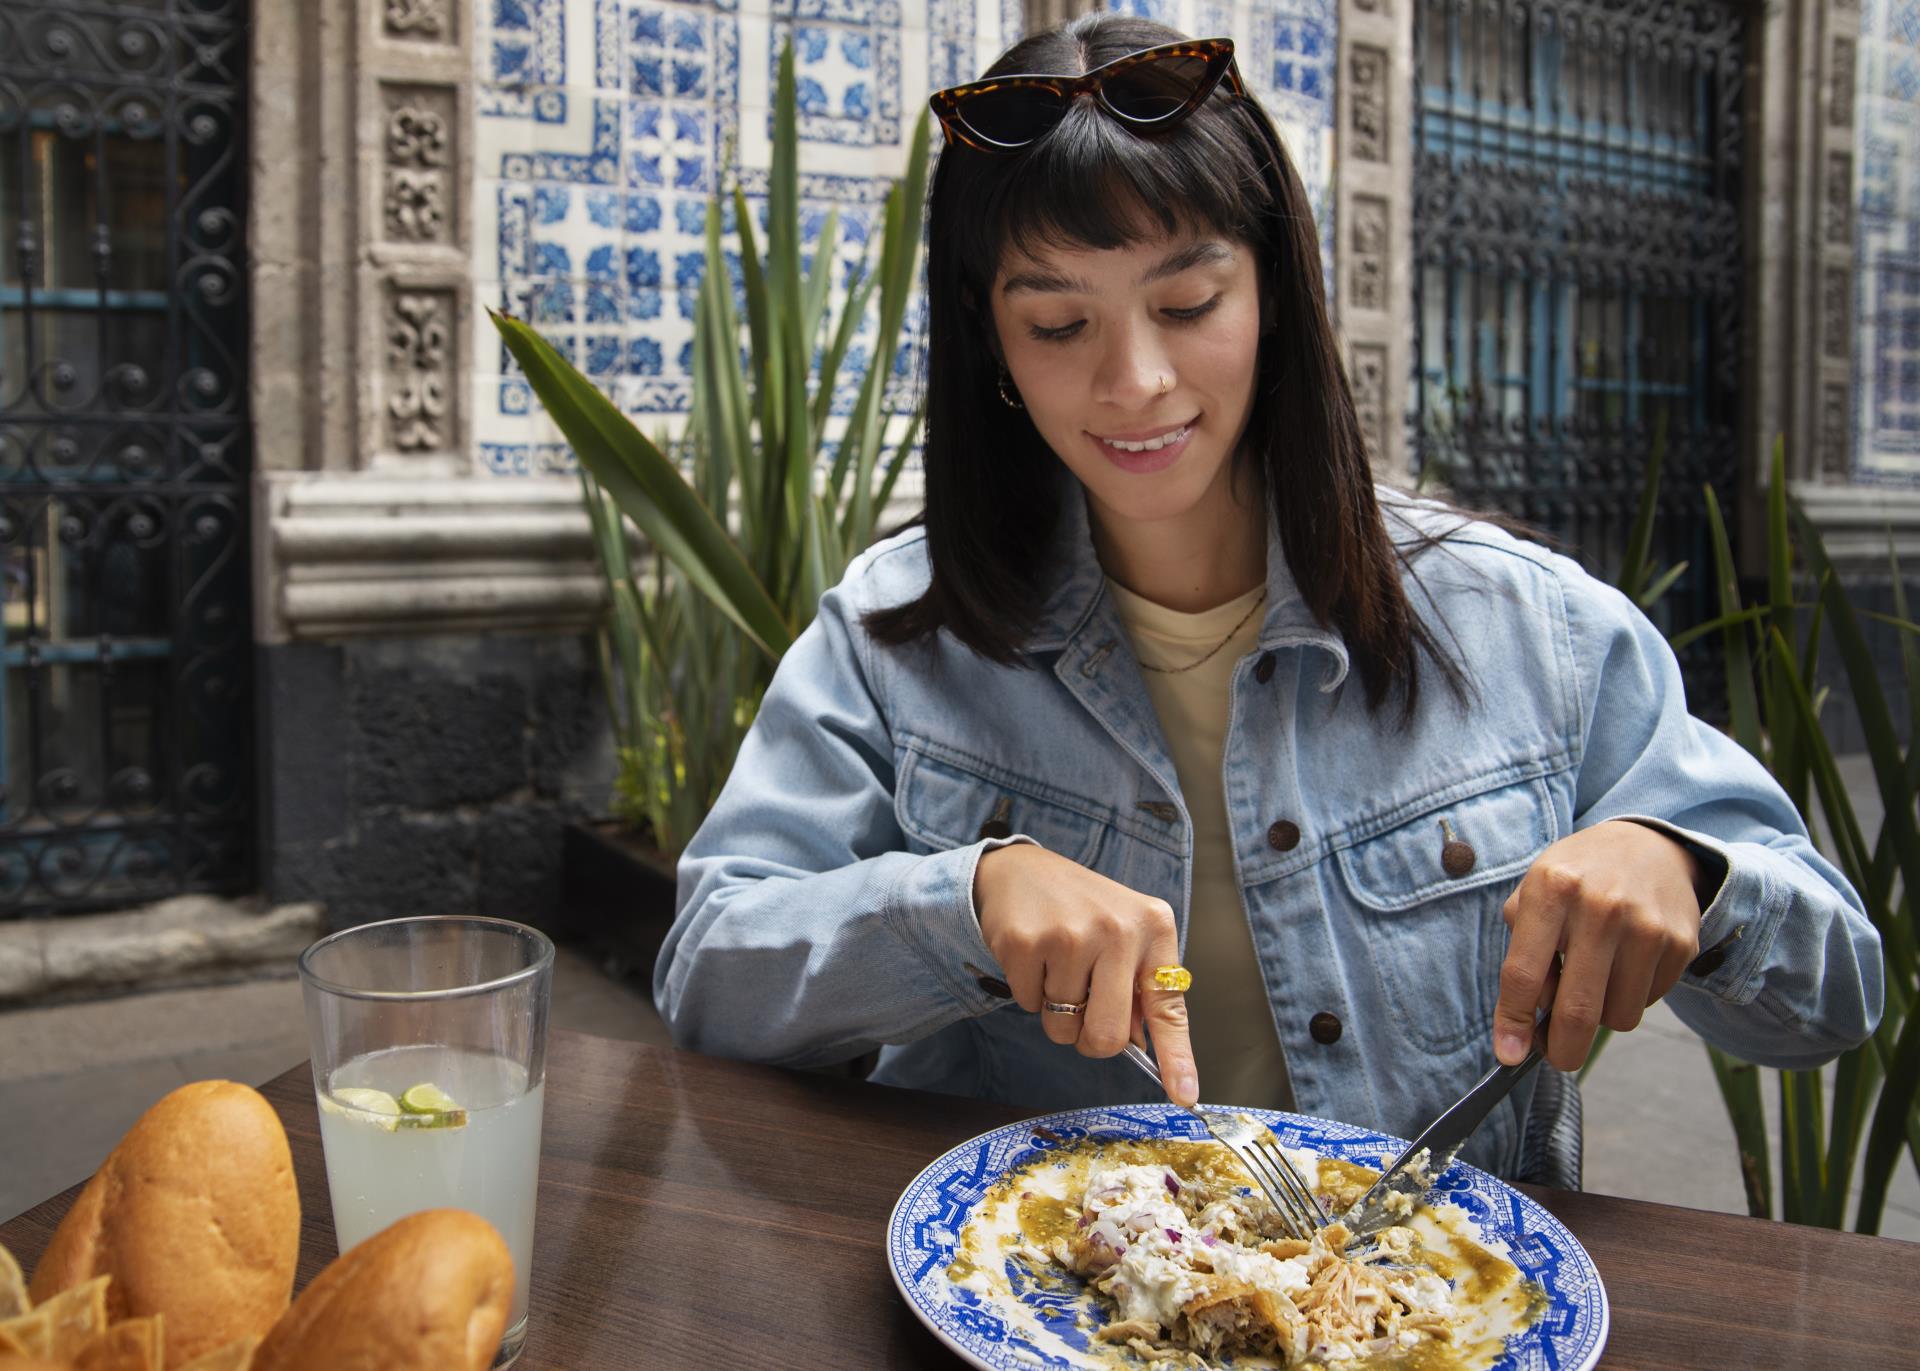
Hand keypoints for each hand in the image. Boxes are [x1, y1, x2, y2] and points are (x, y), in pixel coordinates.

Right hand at [973, 844, 1197, 1106]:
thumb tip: (1146, 1049)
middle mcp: (1117, 929)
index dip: (1176, 1058)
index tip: (1185, 1097)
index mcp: (1153, 927)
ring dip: (1056, 1012)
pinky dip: (1029, 992)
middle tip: (1082, 1010)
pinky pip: (1029, 1005)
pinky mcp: (1026, 942)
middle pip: (1108, 1036)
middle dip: (1090, 1038)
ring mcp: (1069, 935)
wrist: (1021, 870)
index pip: (1168, 1006)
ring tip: (1056, 966)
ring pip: (1063, 1027)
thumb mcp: (1126, 935)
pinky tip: (1034, 955)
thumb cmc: (1083, 911)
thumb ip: (1139, 988)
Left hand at [1494, 820, 1702, 1070]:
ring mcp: (1647, 926)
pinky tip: (1623, 966)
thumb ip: (1521, 952)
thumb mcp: (1534, 893)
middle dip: (1561, 1050)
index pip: (1524, 973)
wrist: (1648, 846)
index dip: (1513, 1022)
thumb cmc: (1576, 878)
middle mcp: (1601, 907)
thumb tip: (1522, 1025)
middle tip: (1555, 1055)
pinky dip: (1628, 999)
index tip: (1509, 1055)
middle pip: (1577, 1010)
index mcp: (1552, 889)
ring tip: (1591, 984)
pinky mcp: (1681, 943)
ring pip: (1617, 1017)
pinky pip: (1647, 1003)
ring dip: (1598, 1018)